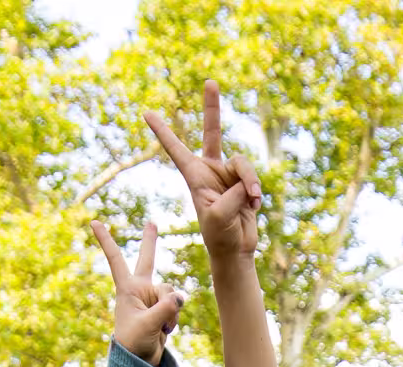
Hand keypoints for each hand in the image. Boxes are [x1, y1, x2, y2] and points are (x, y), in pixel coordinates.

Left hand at [96, 219, 181, 361]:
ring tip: (161, 327)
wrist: (140, 362)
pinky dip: (174, 317)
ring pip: (171, 291)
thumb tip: (179, 297)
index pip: (116, 259)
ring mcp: (153, 299)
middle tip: (151, 222)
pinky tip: (165, 329)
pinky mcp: (164, 308)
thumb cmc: (134, 344)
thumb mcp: (148, 326)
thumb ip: (165, 309)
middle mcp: (140, 290)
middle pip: (147, 260)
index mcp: (127, 289)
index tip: (93, 221)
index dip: (105, 240)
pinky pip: (177, 304)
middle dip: (150, 242)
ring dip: (171, 310)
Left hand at [144, 81, 261, 261]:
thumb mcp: (219, 218)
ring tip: (252, 200)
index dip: (163, 131)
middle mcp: (210, 170)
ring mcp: (229, 175)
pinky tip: (255, 205)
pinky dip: (256, 190)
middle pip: (213, 132)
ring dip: (250, 181)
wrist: (235, 249)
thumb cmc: (218, 236)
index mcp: (194, 176)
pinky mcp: (244, 183)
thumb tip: (246, 182)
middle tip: (210, 81)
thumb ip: (232, 196)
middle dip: (212, 107)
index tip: (146, 113)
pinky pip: (253, 177)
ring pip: (243, 163)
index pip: (175, 149)